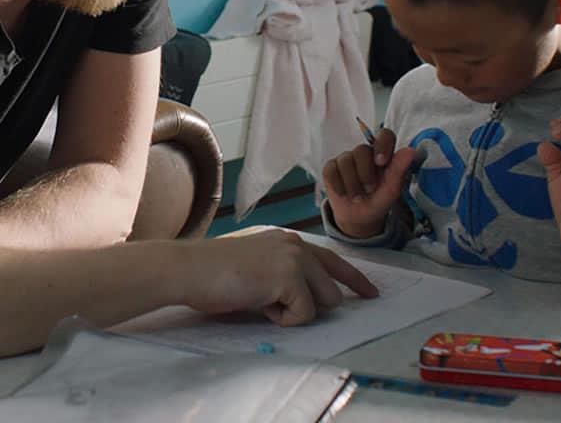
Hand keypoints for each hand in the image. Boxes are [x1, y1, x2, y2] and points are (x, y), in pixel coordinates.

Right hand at [181, 229, 378, 325]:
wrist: (190, 269)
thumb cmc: (213, 273)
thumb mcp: (257, 266)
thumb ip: (284, 273)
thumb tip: (309, 298)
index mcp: (289, 241)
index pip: (333, 261)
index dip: (354, 280)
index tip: (371, 293)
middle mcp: (297, 245)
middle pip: (333, 289)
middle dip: (309, 305)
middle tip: (273, 305)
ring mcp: (295, 259)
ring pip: (324, 302)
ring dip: (294, 311)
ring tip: (261, 300)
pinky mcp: (289, 277)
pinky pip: (303, 314)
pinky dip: (282, 319)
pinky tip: (258, 303)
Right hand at [322, 127, 418, 238]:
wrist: (361, 216)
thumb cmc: (379, 199)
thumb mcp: (392, 188)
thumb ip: (400, 169)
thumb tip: (410, 150)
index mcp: (383, 153)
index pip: (384, 135)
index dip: (382, 144)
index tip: (380, 162)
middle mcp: (364, 152)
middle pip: (361, 150)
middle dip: (365, 174)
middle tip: (369, 190)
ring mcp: (346, 158)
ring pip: (345, 161)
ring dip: (352, 184)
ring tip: (358, 197)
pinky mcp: (331, 168)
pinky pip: (331, 170)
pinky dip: (338, 185)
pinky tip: (343, 193)